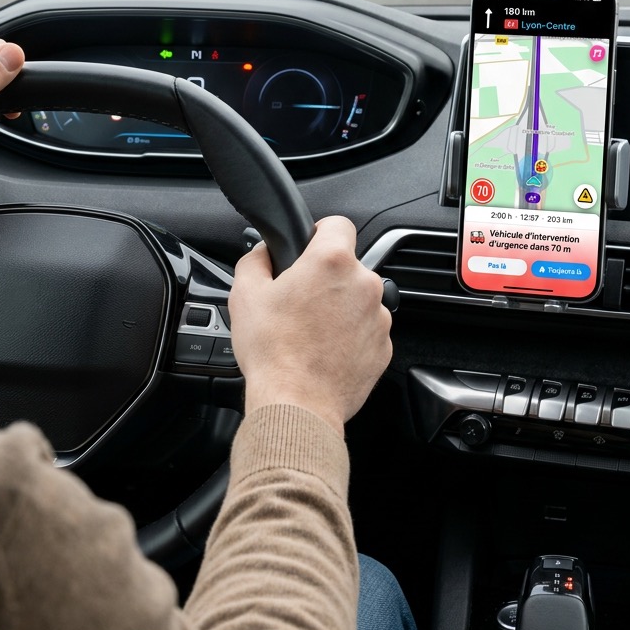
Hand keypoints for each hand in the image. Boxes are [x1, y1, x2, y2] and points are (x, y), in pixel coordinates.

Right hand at [229, 216, 391, 433]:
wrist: (296, 405)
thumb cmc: (273, 352)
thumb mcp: (245, 294)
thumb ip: (255, 259)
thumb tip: (263, 251)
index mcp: (331, 262)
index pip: (338, 224)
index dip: (320, 232)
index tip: (310, 246)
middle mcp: (363, 284)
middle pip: (347, 266)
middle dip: (326, 278)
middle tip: (299, 300)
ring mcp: (378, 317)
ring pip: (358, 299)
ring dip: (340, 308)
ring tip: (310, 331)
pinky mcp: (384, 346)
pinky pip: (367, 330)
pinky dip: (350, 336)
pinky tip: (324, 350)